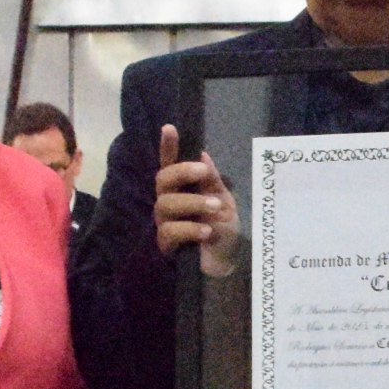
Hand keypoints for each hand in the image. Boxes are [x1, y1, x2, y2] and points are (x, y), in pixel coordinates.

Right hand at [151, 124, 240, 274]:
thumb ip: (212, 180)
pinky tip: (206, 231)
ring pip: (166, 204)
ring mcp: (165, 222)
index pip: (170, 163)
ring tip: (215, 208)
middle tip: (204, 172)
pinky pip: (170, 231)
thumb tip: (202, 155)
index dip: (168, 147)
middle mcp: (168, 200)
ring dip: (193, 202)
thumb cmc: (221, 226)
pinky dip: (190, 228)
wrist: (225, 260)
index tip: (170, 128)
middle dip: (182, 172)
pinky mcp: (166, 244)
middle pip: (162, 179)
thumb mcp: (223, 200)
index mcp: (182, 187)